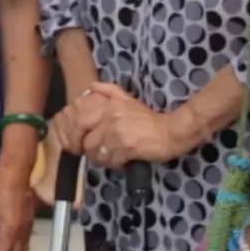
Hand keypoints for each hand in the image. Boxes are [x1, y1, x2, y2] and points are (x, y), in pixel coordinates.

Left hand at [53, 83, 173, 168]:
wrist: (171, 132)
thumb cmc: (149, 118)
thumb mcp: (128, 99)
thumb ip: (109, 91)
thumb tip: (91, 86)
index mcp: (108, 106)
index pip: (80, 123)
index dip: (78, 137)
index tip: (82, 144)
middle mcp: (111, 118)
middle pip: (87, 143)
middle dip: (91, 152)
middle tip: (100, 155)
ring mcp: (118, 133)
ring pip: (98, 154)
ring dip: (103, 160)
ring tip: (113, 158)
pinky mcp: (127, 147)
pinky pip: (111, 161)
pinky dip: (115, 164)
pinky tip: (123, 162)